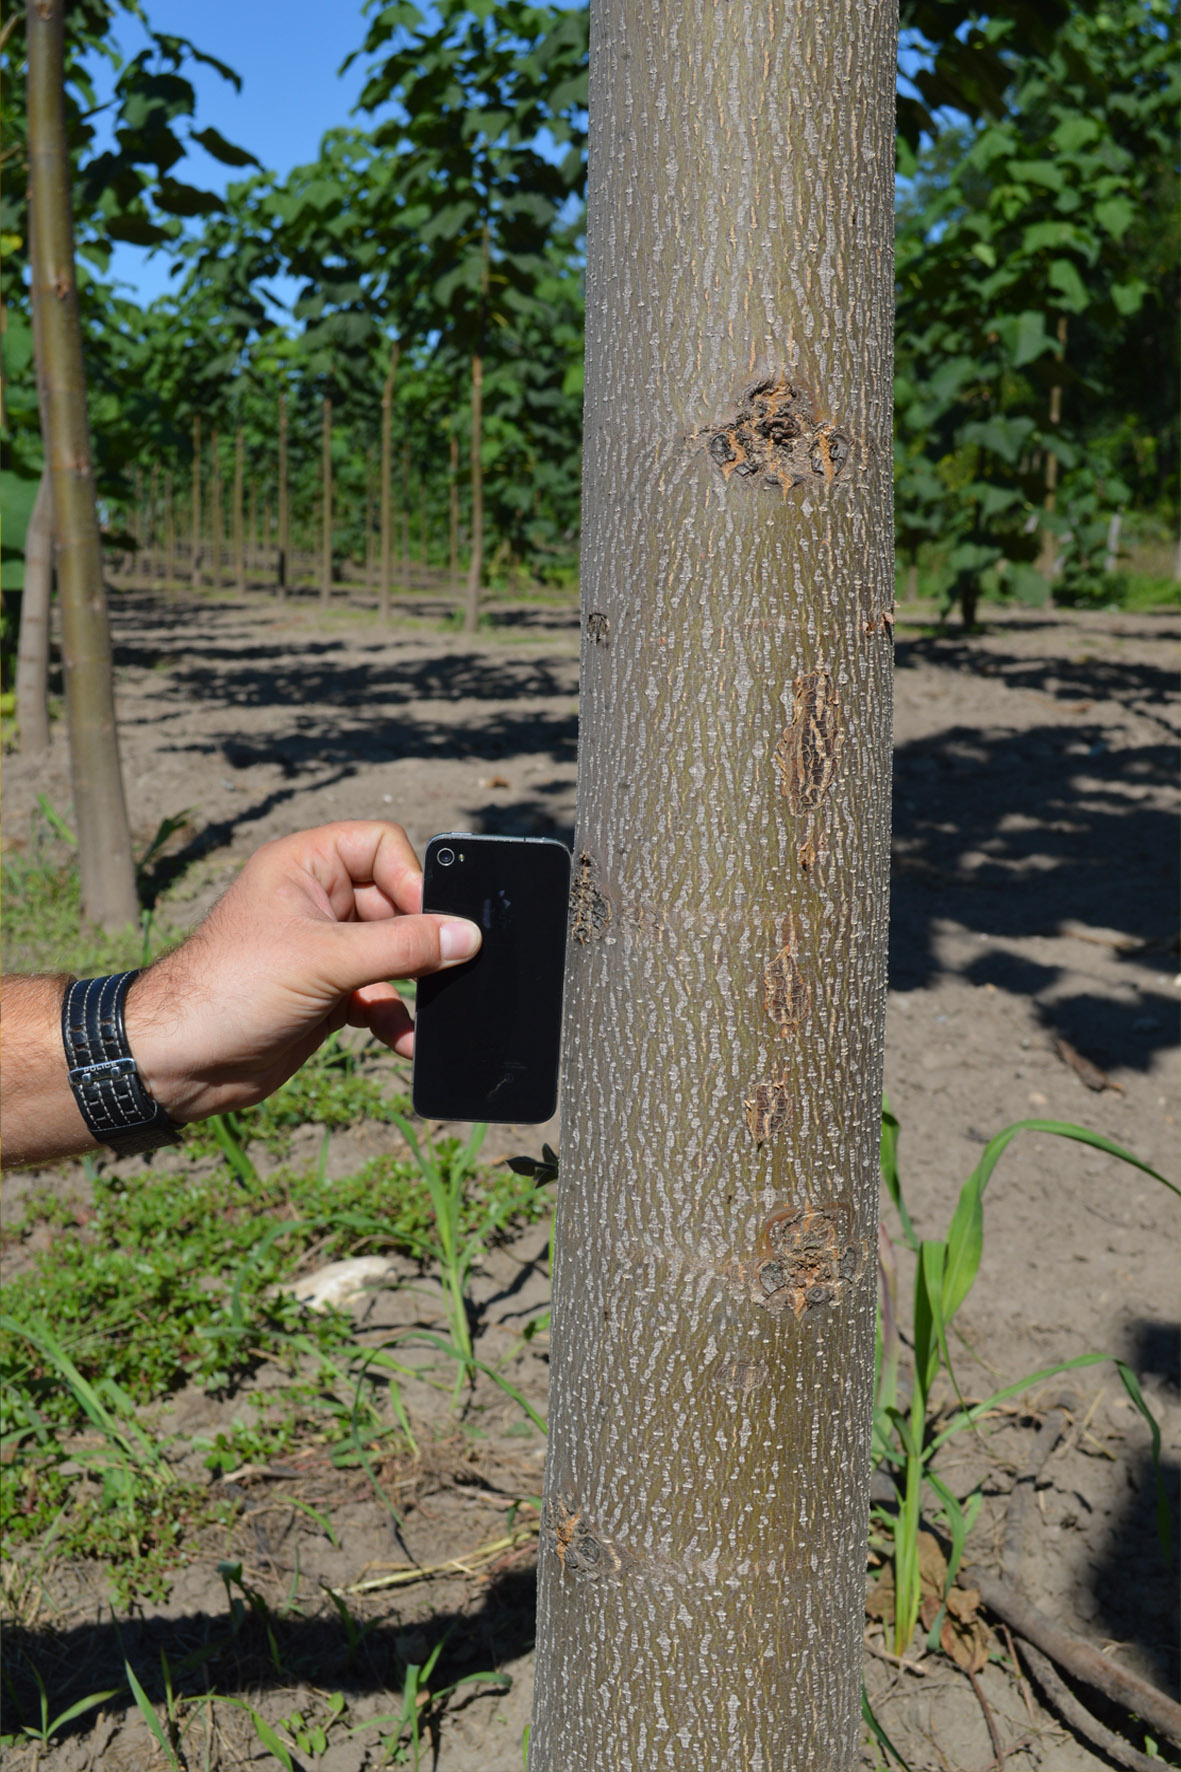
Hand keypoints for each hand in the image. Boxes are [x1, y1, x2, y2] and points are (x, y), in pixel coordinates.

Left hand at [127, 820, 481, 1124]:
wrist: (176, 1062)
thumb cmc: (229, 990)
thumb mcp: (325, 960)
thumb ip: (402, 946)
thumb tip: (467, 936)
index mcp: (304, 866)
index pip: (381, 846)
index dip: (412, 880)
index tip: (432, 922)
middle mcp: (315, 901)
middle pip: (396, 902)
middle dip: (421, 939)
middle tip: (444, 969)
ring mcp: (322, 950)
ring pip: (393, 954)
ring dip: (413, 984)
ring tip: (434, 1008)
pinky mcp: (327, 995)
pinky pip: (380, 997)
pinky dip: (395, 1017)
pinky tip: (406, 1041)